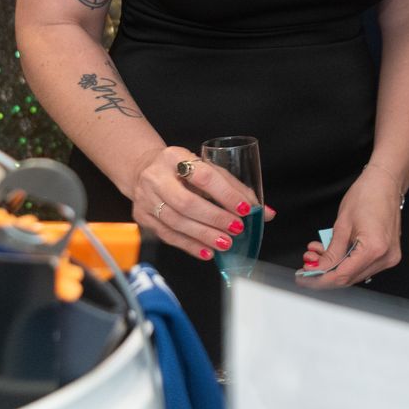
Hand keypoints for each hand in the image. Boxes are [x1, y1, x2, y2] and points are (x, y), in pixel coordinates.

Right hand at [129, 144, 269, 265]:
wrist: (143, 170)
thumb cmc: (183, 171)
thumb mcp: (207, 169)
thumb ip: (236, 189)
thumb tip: (265, 213)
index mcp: (175, 157)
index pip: (203, 176)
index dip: (226, 194)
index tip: (245, 209)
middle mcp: (156, 176)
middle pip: (186, 202)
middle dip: (215, 218)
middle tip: (236, 229)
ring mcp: (146, 198)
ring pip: (176, 222)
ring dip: (204, 235)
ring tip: (225, 243)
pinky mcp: (143, 217)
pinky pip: (168, 236)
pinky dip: (190, 245)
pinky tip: (207, 251)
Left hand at [298, 165, 404, 288]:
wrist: (386, 182)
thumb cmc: (368, 194)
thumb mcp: (342, 224)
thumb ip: (331, 252)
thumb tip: (318, 268)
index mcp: (374, 249)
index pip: (342, 275)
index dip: (320, 279)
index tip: (304, 277)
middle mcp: (385, 257)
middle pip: (348, 278)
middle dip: (325, 273)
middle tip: (308, 263)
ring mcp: (389, 257)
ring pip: (354, 273)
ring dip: (334, 266)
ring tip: (318, 253)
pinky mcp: (388, 254)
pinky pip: (363, 265)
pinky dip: (346, 261)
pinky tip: (333, 252)